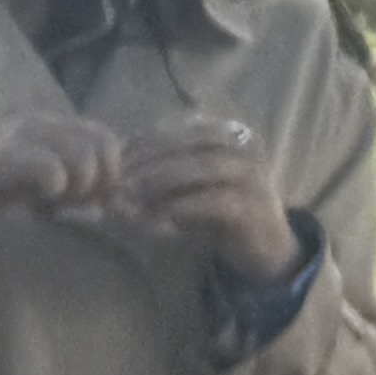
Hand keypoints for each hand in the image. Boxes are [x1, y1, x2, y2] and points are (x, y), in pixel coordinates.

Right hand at [0, 109, 125, 245]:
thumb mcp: (27, 179)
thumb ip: (63, 177)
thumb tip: (103, 198)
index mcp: (49, 124)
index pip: (105, 136)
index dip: (109, 169)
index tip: (94, 200)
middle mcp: (40, 122)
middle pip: (103, 144)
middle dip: (100, 179)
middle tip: (79, 204)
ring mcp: (21, 136)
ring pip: (83, 154)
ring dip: (80, 185)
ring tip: (59, 202)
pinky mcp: (4, 156)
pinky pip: (52, 168)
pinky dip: (56, 187)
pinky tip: (41, 200)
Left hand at [112, 114, 298, 277]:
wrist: (262, 247)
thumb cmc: (217, 211)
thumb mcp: (189, 185)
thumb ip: (163, 170)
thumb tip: (115, 168)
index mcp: (231, 135)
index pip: (184, 127)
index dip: (147, 140)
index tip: (113, 158)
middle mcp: (245, 149)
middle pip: (192, 142)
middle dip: (150, 158)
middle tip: (115, 178)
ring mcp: (253, 177)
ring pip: (204, 167)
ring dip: (161, 180)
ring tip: (128, 197)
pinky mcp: (253, 208)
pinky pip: (214, 202)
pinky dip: (180, 207)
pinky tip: (153, 217)